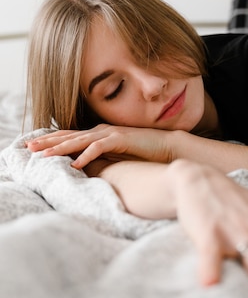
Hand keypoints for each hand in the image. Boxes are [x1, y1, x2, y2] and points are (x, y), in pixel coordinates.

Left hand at [26, 124, 172, 166]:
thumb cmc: (144, 153)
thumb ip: (101, 158)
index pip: (70, 136)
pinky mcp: (121, 139)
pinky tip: (76, 164)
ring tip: (45, 155)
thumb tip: (84, 167)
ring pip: (80, 140)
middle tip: (29, 148)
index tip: (34, 147)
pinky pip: (99, 147)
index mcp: (99, 134)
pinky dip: (87, 155)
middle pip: (69, 136)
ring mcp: (110, 133)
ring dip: (61, 148)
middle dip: (48, 141)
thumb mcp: (117, 156)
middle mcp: (101, 131)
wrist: (168, 147)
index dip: (52, 141)